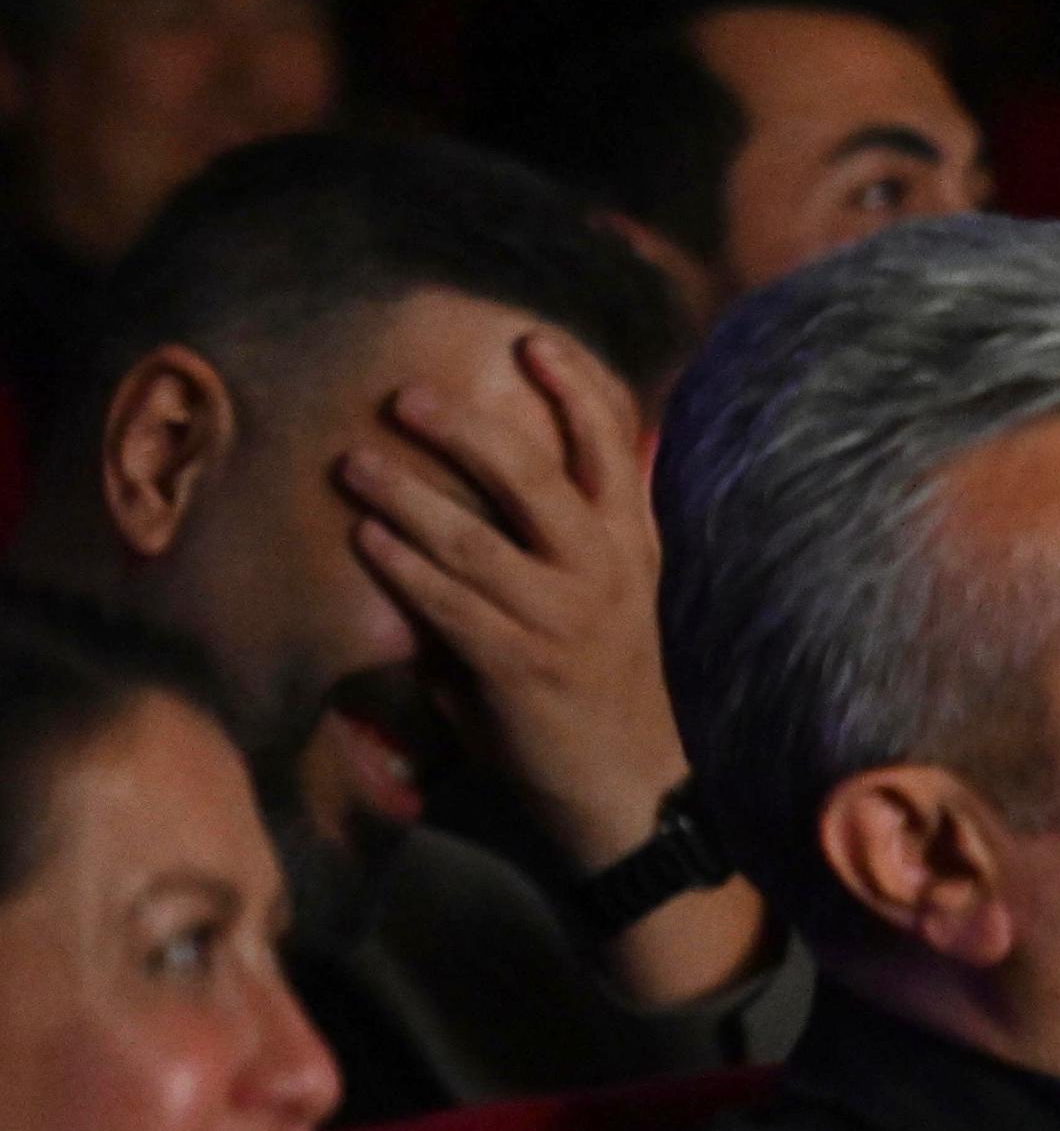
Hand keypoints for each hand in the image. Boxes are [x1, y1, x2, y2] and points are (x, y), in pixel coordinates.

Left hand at [335, 329, 690, 875]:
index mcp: (632, 546)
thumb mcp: (601, 602)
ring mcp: (564, 618)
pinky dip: (403, 568)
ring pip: (476, 537)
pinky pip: (448, 605)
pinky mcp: (520, 666)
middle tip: (407, 397)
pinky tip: (366, 540)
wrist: (630, 791)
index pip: (613, 446)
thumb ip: (550, 548)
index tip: (530, 339)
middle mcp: (606, 572)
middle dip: (467, 429)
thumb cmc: (603, 690)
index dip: (575, 387)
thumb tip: (477, 494)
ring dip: (407, 494)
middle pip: (536, 476)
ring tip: (356, 463)